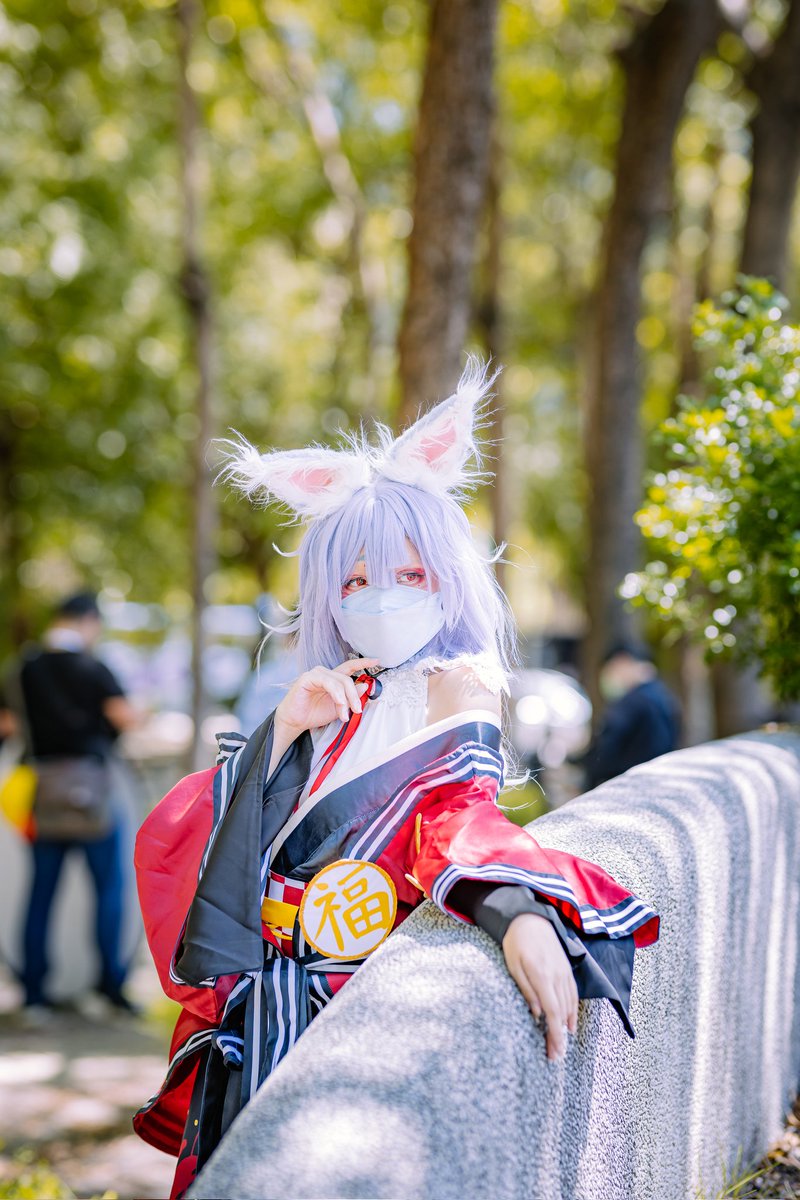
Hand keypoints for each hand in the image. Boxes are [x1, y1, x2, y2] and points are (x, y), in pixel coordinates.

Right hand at [275, 658, 379, 734]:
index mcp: (332, 679)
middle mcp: (325, 673)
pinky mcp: (308, 678)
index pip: (350, 667)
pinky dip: (337, 694)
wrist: (295, 722)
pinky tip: (339, 704)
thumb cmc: (314, 713)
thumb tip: (365, 686)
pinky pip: (328, 683)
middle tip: (357, 711)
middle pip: (348, 679)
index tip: (377, 660)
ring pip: (340, 681)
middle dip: (355, 696)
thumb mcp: (339, 707)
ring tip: (344, 715)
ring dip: (346, 700)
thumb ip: (351, 697)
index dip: (363, 663)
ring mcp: (316, 674)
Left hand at [502, 912, 578, 1060]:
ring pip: (569, 1006)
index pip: (553, 1012)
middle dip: (560, 1037)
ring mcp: (565, 972)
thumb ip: (527, 991)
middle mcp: (558, 976)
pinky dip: (572, 1011)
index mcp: (542, 976)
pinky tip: (570, 1024)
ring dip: (567, 1028)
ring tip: (562, 1046)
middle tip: (555, 1057)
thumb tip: (538, 1015)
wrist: (530, 918)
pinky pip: (573, 994)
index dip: (555, 1035)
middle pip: (562, 1013)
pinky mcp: (566, 969)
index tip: (555, 1051)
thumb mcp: (514, 966)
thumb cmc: (516, 943)